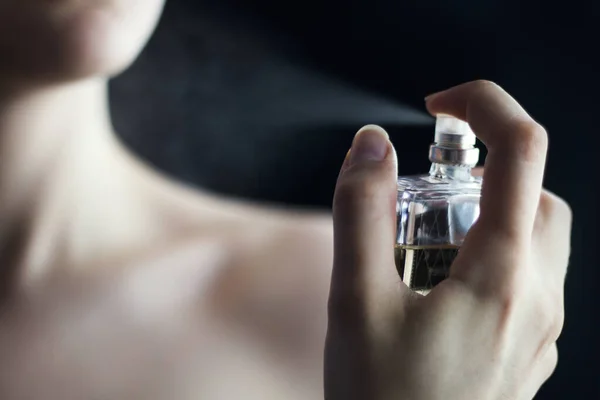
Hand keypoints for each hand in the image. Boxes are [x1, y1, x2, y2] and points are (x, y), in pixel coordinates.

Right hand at [324, 80, 571, 399]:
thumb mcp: (355, 299)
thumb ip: (361, 212)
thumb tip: (371, 146)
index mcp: (501, 275)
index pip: (519, 151)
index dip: (483, 107)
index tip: (439, 107)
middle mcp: (535, 299)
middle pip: (537, 196)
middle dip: (485, 172)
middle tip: (426, 190)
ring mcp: (537, 331)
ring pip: (536, 241)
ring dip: (488, 216)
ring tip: (425, 244)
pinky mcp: (525, 352)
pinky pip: (526, 281)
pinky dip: (491, 256)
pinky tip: (439, 288)